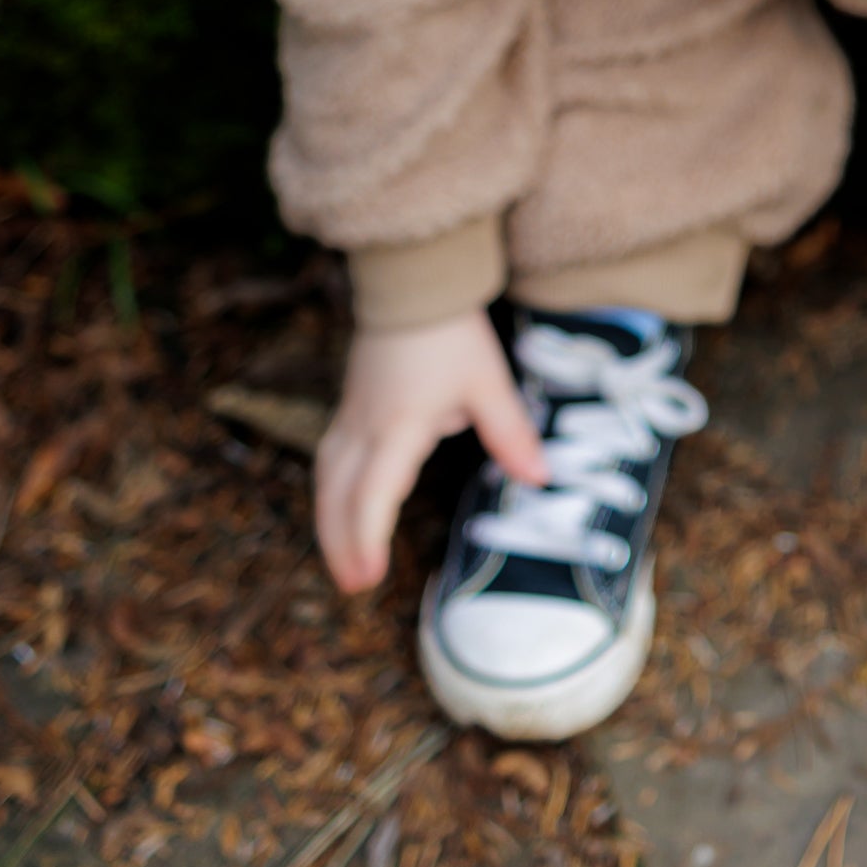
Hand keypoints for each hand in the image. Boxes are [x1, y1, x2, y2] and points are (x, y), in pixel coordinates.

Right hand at [315, 308, 547, 592]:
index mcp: (398, 425)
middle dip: (341, 543)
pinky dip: (331, 492)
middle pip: (338, 495)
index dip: (368, 537)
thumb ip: (510, 434)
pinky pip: (330, 457)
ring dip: (330, 521)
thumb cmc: (451, 331)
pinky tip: (342, 507)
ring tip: (344, 561)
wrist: (413, 281)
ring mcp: (352, 413)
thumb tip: (539, 478)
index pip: (373, 494)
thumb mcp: (488, 382)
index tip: (371, 574)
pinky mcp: (350, 403)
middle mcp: (365, 425)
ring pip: (327, 477)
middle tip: (355, 585)